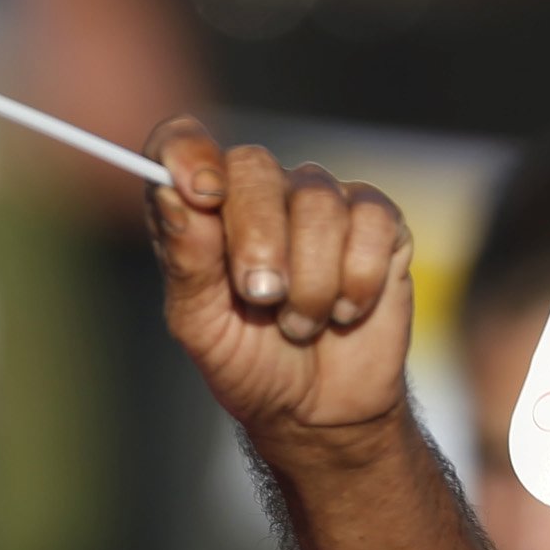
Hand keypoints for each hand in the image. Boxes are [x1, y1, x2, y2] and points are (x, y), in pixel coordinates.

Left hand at [146, 121, 411, 448]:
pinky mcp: (378, 221)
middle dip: (258, 240)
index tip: (201, 193)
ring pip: (318, 202)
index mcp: (204, 206)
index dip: (189, 153)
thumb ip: (186, 260)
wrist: (320, 409)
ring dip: (310, 282)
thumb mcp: (201, 325)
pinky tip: (346, 311)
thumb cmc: (249, 363)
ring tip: (301, 324)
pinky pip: (372, 221)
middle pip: (254, 166)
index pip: (184, 139)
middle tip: (261, 298)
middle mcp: (261, 190)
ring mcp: (322, 201)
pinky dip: (357, 279)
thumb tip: (171, 194)